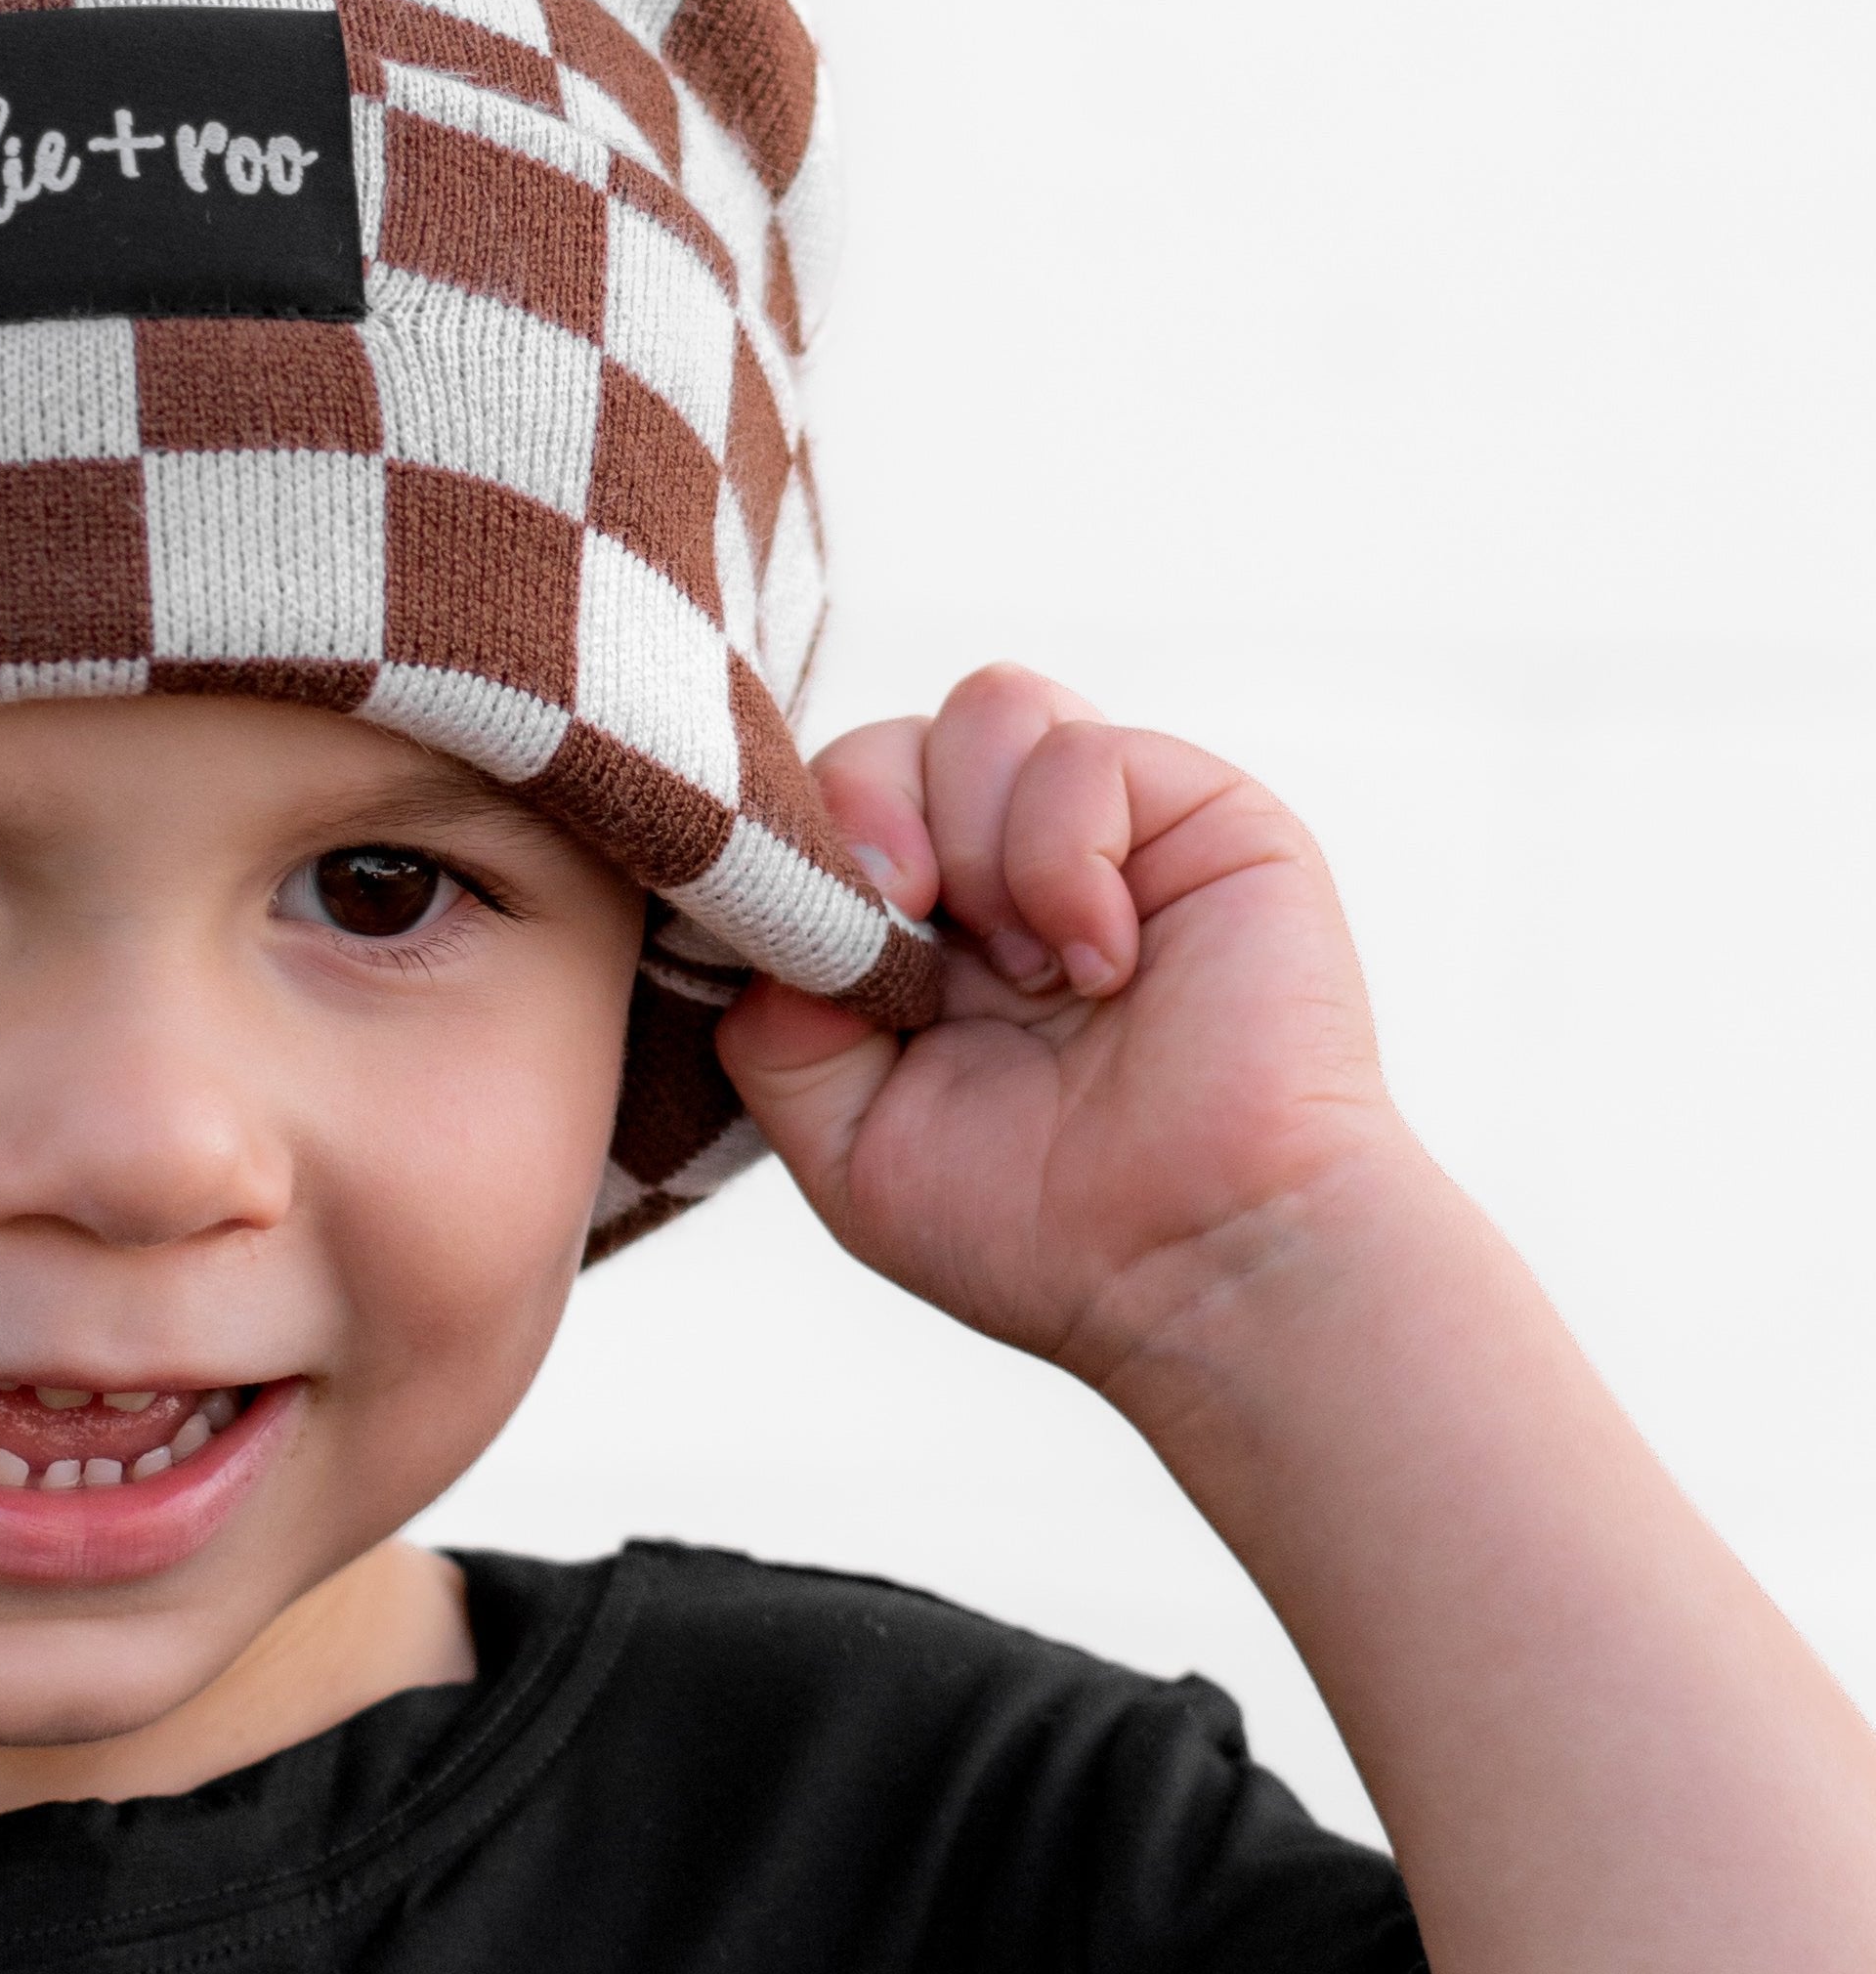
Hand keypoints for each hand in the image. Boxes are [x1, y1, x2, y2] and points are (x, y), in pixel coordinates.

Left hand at [716, 666, 1413, 1390]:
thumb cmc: (1034, 1226)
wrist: (1197, 1267)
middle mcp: (1004, 866)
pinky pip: (1083, 749)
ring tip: (1023, 967)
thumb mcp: (845, 1137)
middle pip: (888, 737)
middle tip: (906, 919)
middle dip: (869, 818)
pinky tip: (1100, 963)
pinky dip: (1065, 854)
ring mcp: (1104, 834)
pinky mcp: (1202, 814)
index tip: (814, 939)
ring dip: (975, 836)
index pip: (821, 806)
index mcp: (918, 932)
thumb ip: (773, 1018)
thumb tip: (776, 904)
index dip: (797, 846)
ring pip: (986, 706)